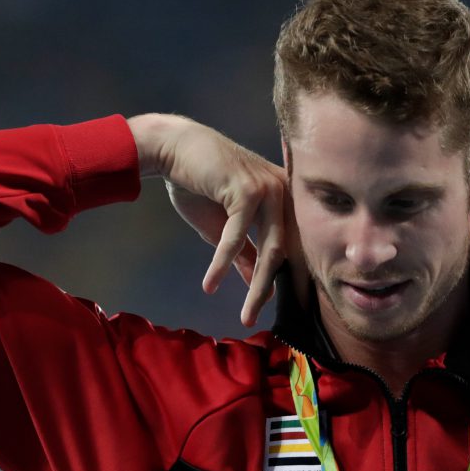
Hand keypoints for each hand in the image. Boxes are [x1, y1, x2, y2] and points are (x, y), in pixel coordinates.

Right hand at [128, 114, 287, 326]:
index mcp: (285, 198)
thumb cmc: (199, 184)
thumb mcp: (224, 227)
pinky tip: (209, 285)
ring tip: (246, 316)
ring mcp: (269, 188)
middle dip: (276, 292)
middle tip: (264, 322)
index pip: (298, 246)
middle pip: (287, 253)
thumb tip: (258, 286)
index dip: (296, 281)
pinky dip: (221, 264)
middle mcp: (284, 191)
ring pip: (270, 250)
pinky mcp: (246, 190)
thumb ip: (246, 254)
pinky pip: (237, 238)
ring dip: (256, 288)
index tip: (293, 312)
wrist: (172, 148)